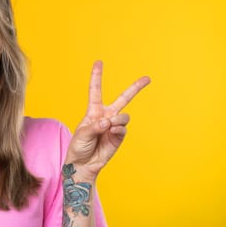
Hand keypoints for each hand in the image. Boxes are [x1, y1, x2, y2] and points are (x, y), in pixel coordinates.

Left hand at [65, 61, 150, 180]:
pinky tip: (112, 133)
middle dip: (135, 88)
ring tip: (109, 127)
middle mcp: (106, 116)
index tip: (99, 61)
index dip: (97, 76)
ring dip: (118, 120)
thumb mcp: (82, 134)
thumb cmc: (79, 147)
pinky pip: (123, 129)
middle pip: (123, 98)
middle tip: (148, 78)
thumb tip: (108, 122)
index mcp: (93, 111)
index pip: (95, 90)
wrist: (83, 165)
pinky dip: (118, 130)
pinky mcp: (119, 136)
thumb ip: (94, 127)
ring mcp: (114, 126)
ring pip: (124, 116)